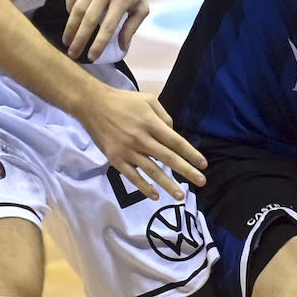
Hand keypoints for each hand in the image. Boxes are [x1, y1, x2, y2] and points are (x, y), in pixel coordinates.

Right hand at [64, 0, 149, 62]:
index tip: (91, 57)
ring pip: (77, 8)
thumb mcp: (140, 5)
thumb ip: (132, 27)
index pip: (109, 27)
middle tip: (72, 53)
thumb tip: (122, 47)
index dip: (98, 43)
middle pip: (89, 19)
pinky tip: (71, 19)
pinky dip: (69, 8)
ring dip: (70, 27)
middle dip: (79, 39)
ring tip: (67, 41)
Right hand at [79, 82, 206, 200]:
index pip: (175, 142)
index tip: (203, 164)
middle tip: (201, 182)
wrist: (92, 105)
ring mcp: (128, 151)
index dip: (190, 154)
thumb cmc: (123, 101)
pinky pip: (132, 176)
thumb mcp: (147, 100)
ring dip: (167, 184)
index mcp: (151, 123)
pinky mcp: (116, 159)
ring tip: (180, 196)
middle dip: (186, 171)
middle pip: (168, 158)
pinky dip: (143, 187)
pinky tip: (154, 195)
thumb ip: (164, 116)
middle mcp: (141, 139)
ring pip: (152, 171)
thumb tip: (173, 132)